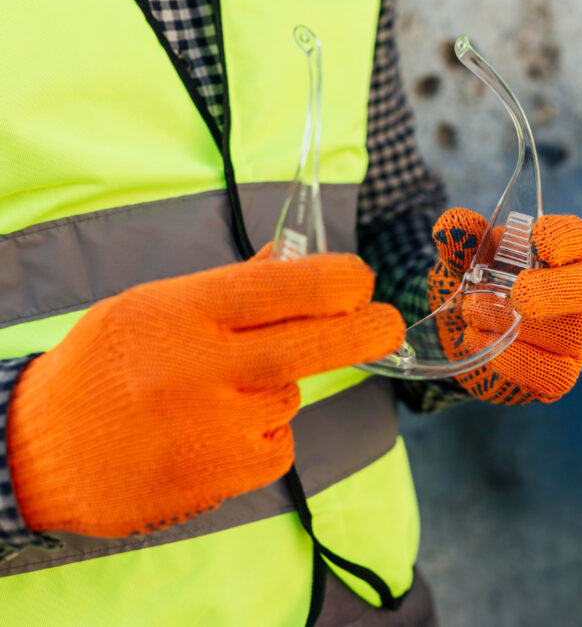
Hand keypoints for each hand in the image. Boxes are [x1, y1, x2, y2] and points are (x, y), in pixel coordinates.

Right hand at [7, 250, 403, 537]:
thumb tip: (290, 259)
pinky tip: (215, 435)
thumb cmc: (103, 369)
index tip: (361, 281)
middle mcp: (205, 367)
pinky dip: (263, 436)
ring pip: (292, 395)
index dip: (338, 282)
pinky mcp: (228, 474)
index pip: (282, 286)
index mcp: (184, 312)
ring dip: (275, 390)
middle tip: (388, 324)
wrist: (42, 455)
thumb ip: (227, 287)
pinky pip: (281, 443)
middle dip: (366, 330)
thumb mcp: (152, 307)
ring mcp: (218, 425)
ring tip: (214, 397)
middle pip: (315, 343)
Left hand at [429, 209, 581, 403]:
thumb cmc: (483, 285)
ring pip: (571, 334)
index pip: (580, 238)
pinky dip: (516, 361)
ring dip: (519, 326)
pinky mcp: (565, 371)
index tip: (537, 239)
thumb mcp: (467, 261)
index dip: (565, 238)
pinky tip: (483, 343)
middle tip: (519, 294)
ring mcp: (580, 334)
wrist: (470, 335)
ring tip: (473, 313)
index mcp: (568, 252)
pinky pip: (554, 374)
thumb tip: (450, 225)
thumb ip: (462, 242)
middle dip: (559, 290)